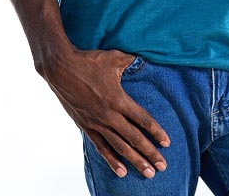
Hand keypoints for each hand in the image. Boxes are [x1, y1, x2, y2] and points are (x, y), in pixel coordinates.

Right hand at [36, 46, 170, 178]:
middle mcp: (109, 115)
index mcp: (119, 99)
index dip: (156, 131)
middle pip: (134, 138)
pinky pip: (101, 147)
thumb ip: (132, 60)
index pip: (143, 119)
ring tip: (148, 173)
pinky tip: (121, 171)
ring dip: (135, 160)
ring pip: (120, 146)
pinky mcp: (86, 126)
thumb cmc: (89, 61)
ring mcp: (97, 123)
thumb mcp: (114, 58)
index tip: (167, 142)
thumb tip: (146, 55)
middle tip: (163, 167)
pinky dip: (112, 160)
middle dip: (150, 153)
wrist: (61, 69)